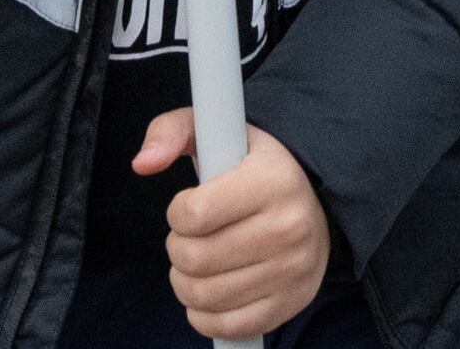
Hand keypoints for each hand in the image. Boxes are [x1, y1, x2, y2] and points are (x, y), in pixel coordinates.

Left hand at [135, 113, 332, 335]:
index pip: (192, 214)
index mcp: (273, 178)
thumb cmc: (255, 170)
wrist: (316, 206)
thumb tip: (143, 163)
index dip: (177, 213)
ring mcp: (292, 269)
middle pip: (193, 259)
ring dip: (185, 282)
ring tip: (200, 262)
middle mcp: (290, 225)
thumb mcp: (219, 134)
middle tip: (193, 237)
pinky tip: (212, 290)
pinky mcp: (290, 303)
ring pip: (202, 295)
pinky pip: (223, 326)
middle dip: (178, 249)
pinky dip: (203, 314)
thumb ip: (171, 132)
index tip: (190, 206)